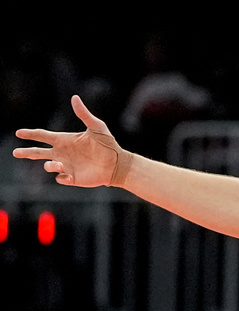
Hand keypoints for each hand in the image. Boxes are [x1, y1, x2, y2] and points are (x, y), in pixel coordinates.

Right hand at [12, 95, 132, 187]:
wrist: (117, 164)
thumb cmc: (108, 145)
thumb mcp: (97, 127)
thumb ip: (84, 114)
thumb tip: (74, 97)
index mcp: (65, 140)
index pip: (43, 136)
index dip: (31, 134)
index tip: (18, 132)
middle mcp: (63, 153)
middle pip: (39, 153)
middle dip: (26, 152)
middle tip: (15, 152)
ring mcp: (67, 166)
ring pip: (49, 166)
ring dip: (51, 165)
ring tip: (59, 164)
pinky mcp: (73, 178)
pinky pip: (60, 179)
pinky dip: (61, 177)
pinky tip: (68, 175)